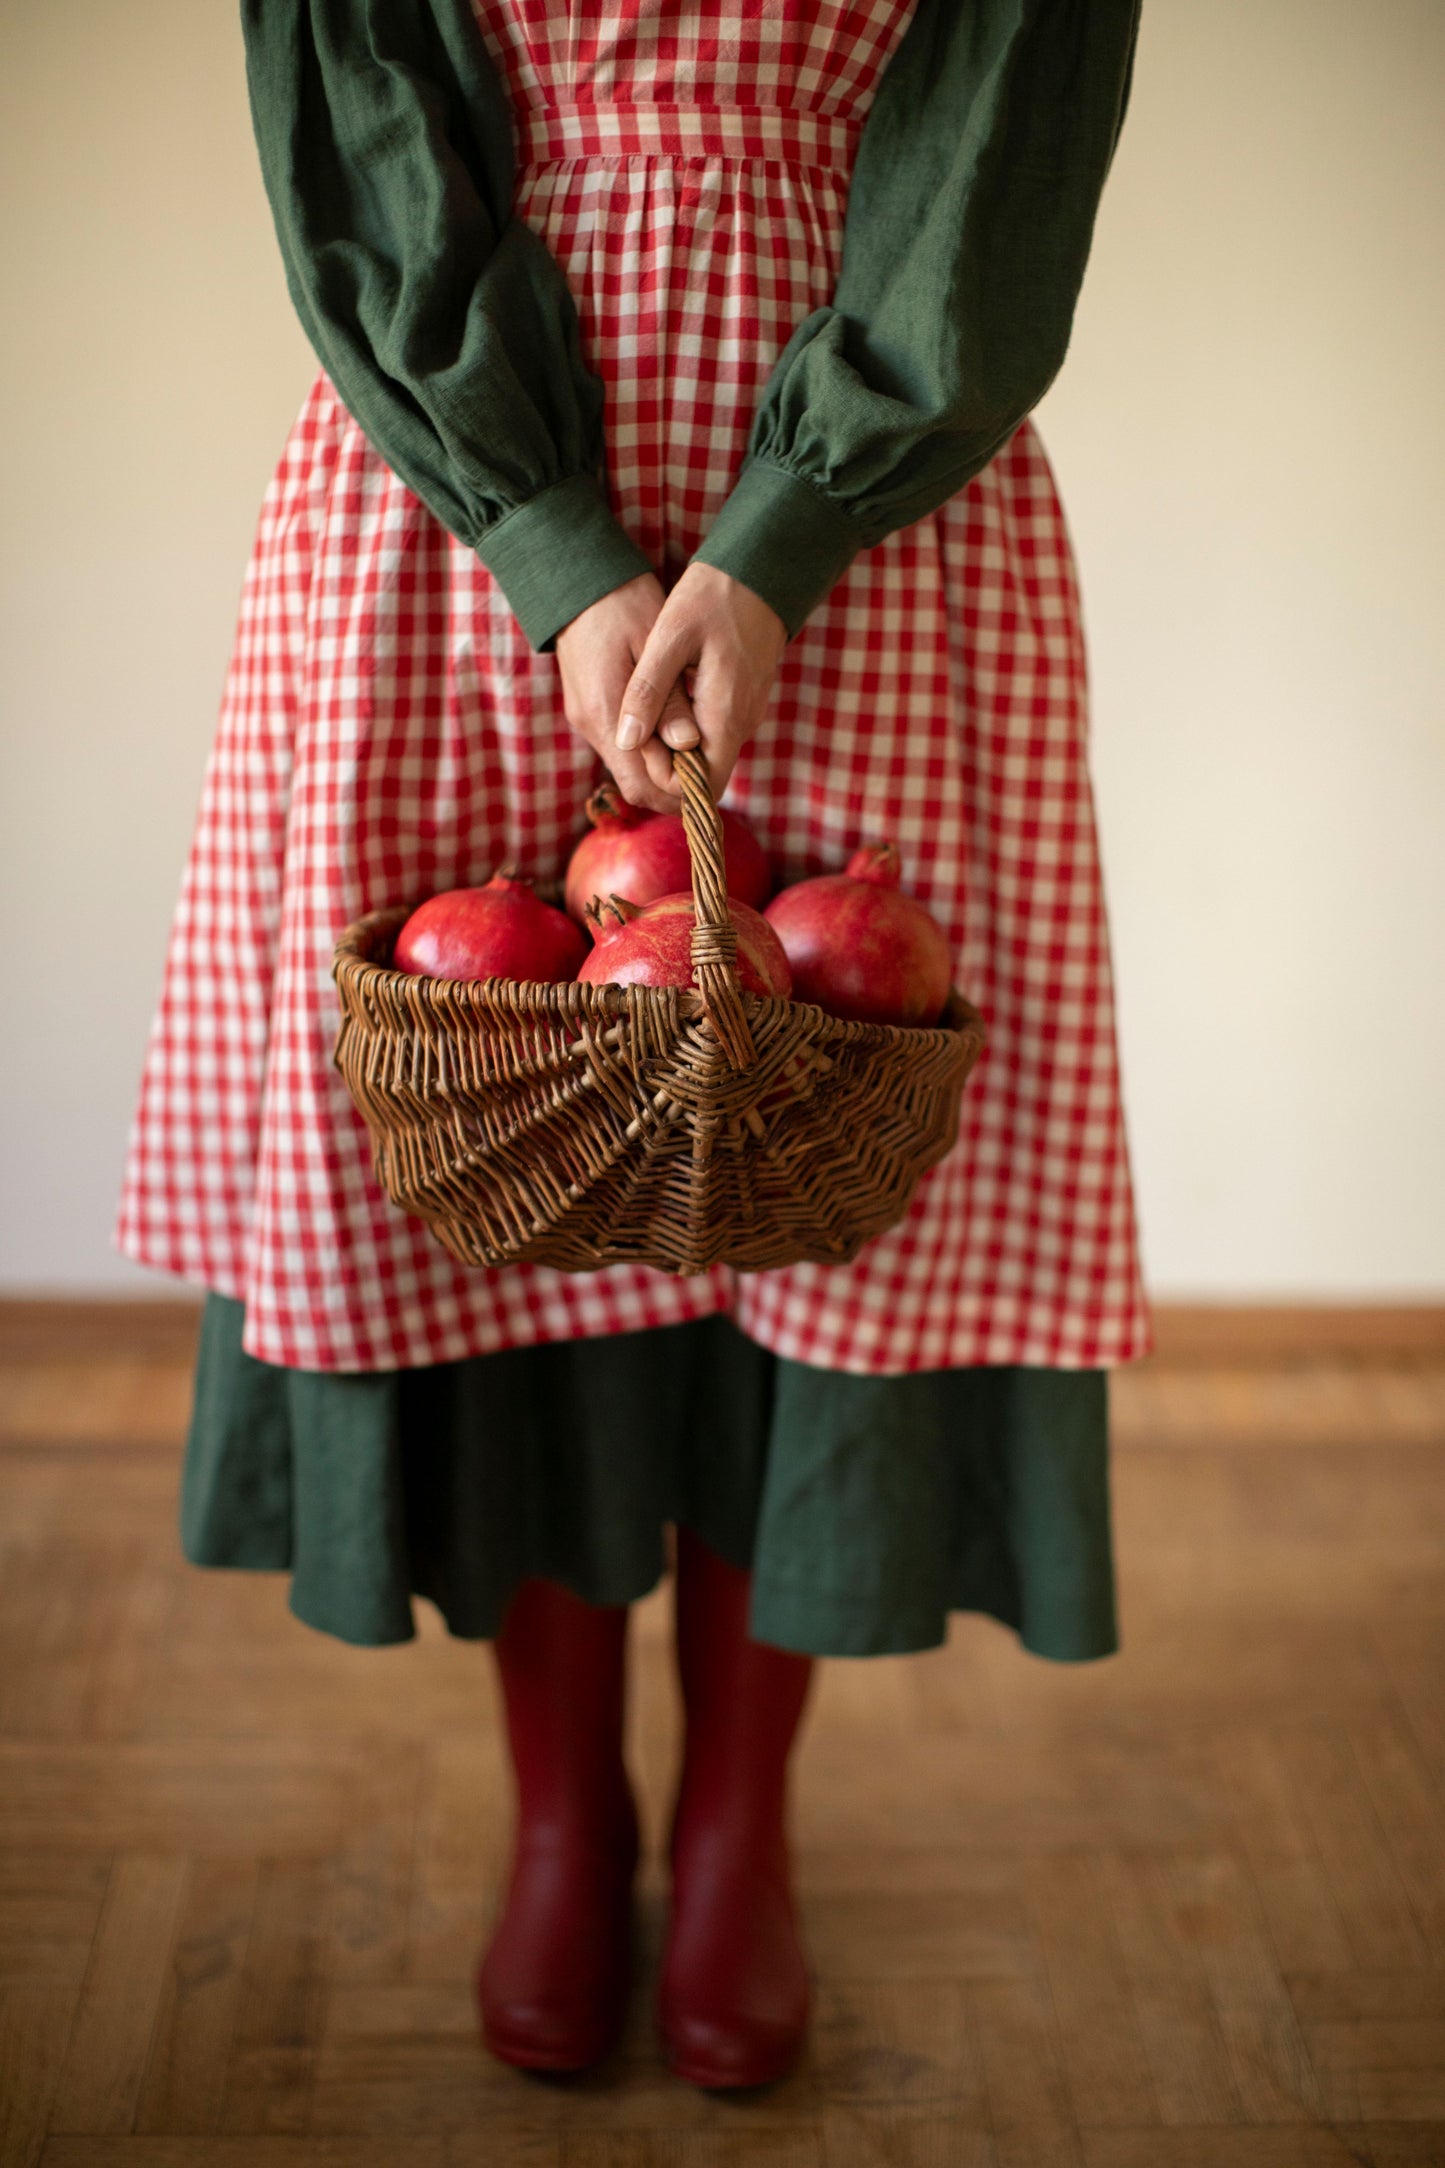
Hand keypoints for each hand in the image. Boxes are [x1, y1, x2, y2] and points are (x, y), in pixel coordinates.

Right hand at [554, 573, 699, 813]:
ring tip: (697, 743)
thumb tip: (687, 746)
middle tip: (710, 767)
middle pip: (636, 784)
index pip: (642, 786)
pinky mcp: (587, 709)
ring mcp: (586, 719)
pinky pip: (622, 744)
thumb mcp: (654, 644)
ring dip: (663, 765)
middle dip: (673, 786)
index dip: (678, 794)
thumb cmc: (622, 603)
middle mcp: (591, 726)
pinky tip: (674, 724)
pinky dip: (650, 747)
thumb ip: (668, 698)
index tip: (710, 780)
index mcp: (606, 714)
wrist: (578, 578)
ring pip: (630, 766)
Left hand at [616, 563, 786, 801]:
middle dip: (664, 767)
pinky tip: (661, 697)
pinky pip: (713, 731)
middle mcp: (741, 724)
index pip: (701, 788)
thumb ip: (648, 692)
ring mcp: (745, 713)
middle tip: (632, 731)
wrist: (760, 567)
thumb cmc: (715, 596)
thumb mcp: (670, 637)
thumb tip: (626, 742)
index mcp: (725, 716)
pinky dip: (684, 727)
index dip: (665, 783)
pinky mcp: (743, 699)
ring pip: (706, 754)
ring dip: (671, 746)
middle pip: (702, 776)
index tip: (637, 750)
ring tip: (641, 710)